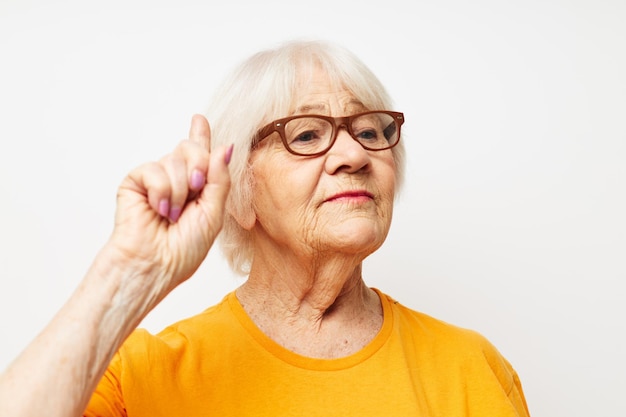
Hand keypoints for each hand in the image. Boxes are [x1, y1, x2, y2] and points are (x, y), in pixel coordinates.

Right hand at [108, 114, 231, 292]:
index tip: (199, 119)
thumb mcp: (213, 214)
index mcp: (197, 189)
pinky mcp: (135, 181)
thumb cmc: (183, 249)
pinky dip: (162, 191)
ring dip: (180, 190)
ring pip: (174, 159)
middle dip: (199, 167)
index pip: (200, 156)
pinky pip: (154, 169)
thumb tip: (224, 147)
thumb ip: (220, 179)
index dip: (200, 136)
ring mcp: (155, 180)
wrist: (154, 265)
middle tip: (196, 190)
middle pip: (192, 149)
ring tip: (172, 215)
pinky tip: (158, 210)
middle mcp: (176, 180)